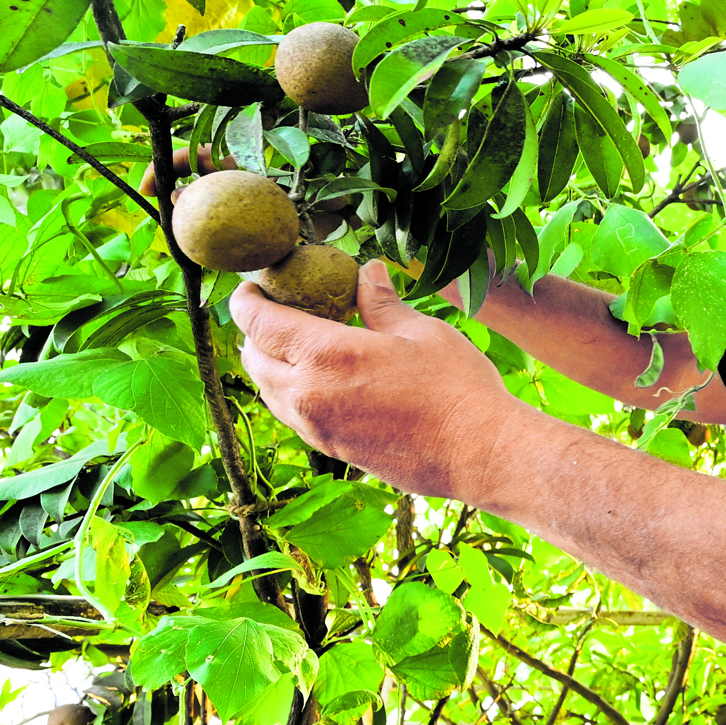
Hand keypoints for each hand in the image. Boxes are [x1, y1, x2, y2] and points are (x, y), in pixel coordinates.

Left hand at [231, 259, 521, 498]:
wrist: (478, 452)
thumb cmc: (455, 386)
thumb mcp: (419, 331)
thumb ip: (381, 302)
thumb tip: (366, 272)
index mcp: (325, 356)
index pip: (259, 323)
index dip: (246, 301)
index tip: (251, 287)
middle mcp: (308, 395)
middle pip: (253, 360)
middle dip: (255, 332)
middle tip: (278, 311)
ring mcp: (318, 428)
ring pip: (269, 392)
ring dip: (272, 365)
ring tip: (301, 344)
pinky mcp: (333, 449)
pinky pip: (293, 416)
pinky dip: (292, 392)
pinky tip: (325, 379)